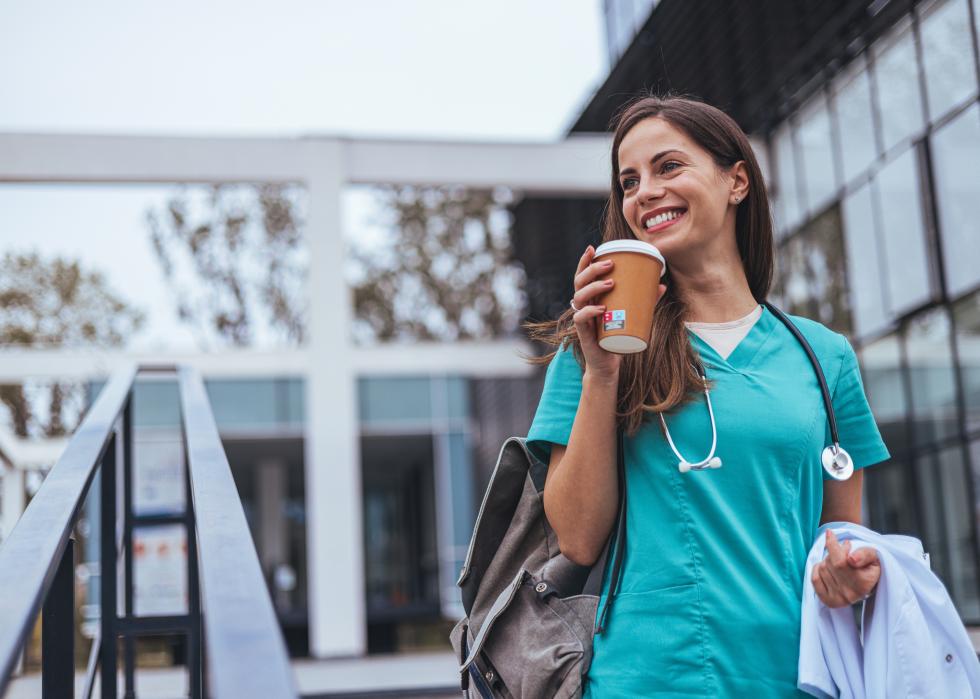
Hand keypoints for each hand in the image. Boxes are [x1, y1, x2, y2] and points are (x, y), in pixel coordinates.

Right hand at [571, 245, 666, 379]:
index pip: (582, 275)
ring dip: (593, 287)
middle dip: (592, 269)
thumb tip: (661, 285)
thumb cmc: (616, 336)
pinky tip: (600, 309)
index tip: (594, 248)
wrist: (608, 364)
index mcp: (590, 298)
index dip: (585, 261)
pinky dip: (589, 312)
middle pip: (579, 282)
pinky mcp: (583, 333)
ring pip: (579, 297)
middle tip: (610, 264)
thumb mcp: (631, 315)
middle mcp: (583, 305)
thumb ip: (645, 300)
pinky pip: (580, 318)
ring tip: (610, 283)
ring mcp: (581, 319)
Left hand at [811, 529, 879, 607]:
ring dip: (827, 560)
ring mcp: (839, 598)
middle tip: (843, 550)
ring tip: (839, 560)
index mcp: (863, 583)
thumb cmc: (870, 566)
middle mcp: (850, 593)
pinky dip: (817, 569)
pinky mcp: (829, 601)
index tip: (830, 533)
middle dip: (834, 552)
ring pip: (822, 568)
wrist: (869, 584)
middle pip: (830, 562)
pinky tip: (826, 567)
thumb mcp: (874, 556)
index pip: (840, 561)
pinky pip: (814, 579)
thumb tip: (851, 559)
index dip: (832, 544)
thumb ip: (865, 554)